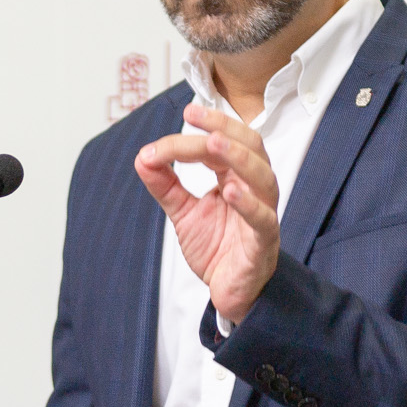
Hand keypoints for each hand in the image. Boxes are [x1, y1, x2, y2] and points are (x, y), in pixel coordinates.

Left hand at [135, 103, 279, 324]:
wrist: (229, 292)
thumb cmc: (217, 249)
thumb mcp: (183, 213)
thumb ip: (165, 185)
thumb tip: (142, 157)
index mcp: (237, 177)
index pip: (224, 142)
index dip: (204, 127)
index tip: (183, 115)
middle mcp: (254, 190)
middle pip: (250, 147)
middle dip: (224, 128)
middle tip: (196, 118)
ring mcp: (263, 214)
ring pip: (262, 177)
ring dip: (238, 157)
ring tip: (213, 144)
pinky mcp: (263, 242)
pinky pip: (263, 219)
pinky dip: (249, 204)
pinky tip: (230, 191)